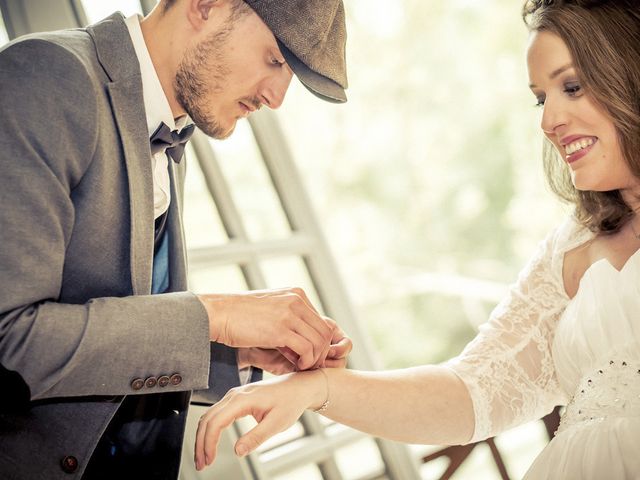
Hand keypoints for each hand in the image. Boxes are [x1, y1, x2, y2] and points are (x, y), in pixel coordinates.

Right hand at [194, 371, 325, 470]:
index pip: (216, 422)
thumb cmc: (290, 401)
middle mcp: (234, 394)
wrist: (299, 387)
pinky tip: (210, 442)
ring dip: (203, 437)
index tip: (209, 461)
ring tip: (203, 457)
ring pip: (209, 416)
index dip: (209, 443)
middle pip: (207, 419)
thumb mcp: (277, 423)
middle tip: (201, 464)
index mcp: (242, 399)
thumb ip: (256, 437)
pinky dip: (210, 429)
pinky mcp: (237, 399)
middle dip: (200, 443)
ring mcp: (234, 395)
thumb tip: (238, 451)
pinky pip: (216, 413)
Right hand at [198, 288, 334, 369]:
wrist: (218, 314)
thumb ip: (290, 319)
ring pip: (319, 341)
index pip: (322, 321)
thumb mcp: (271, 310)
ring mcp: (290, 313)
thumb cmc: (240, 316)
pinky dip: (306, 361)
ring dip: (314, 359)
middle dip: (322, 352)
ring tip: (302, 367)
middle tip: (310, 365)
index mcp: (296, 294)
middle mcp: (297, 300)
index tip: (310, 355)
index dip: (320, 342)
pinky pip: (307, 349)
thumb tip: (304, 341)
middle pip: (325, 331)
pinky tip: (296, 366)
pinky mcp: (281, 329)